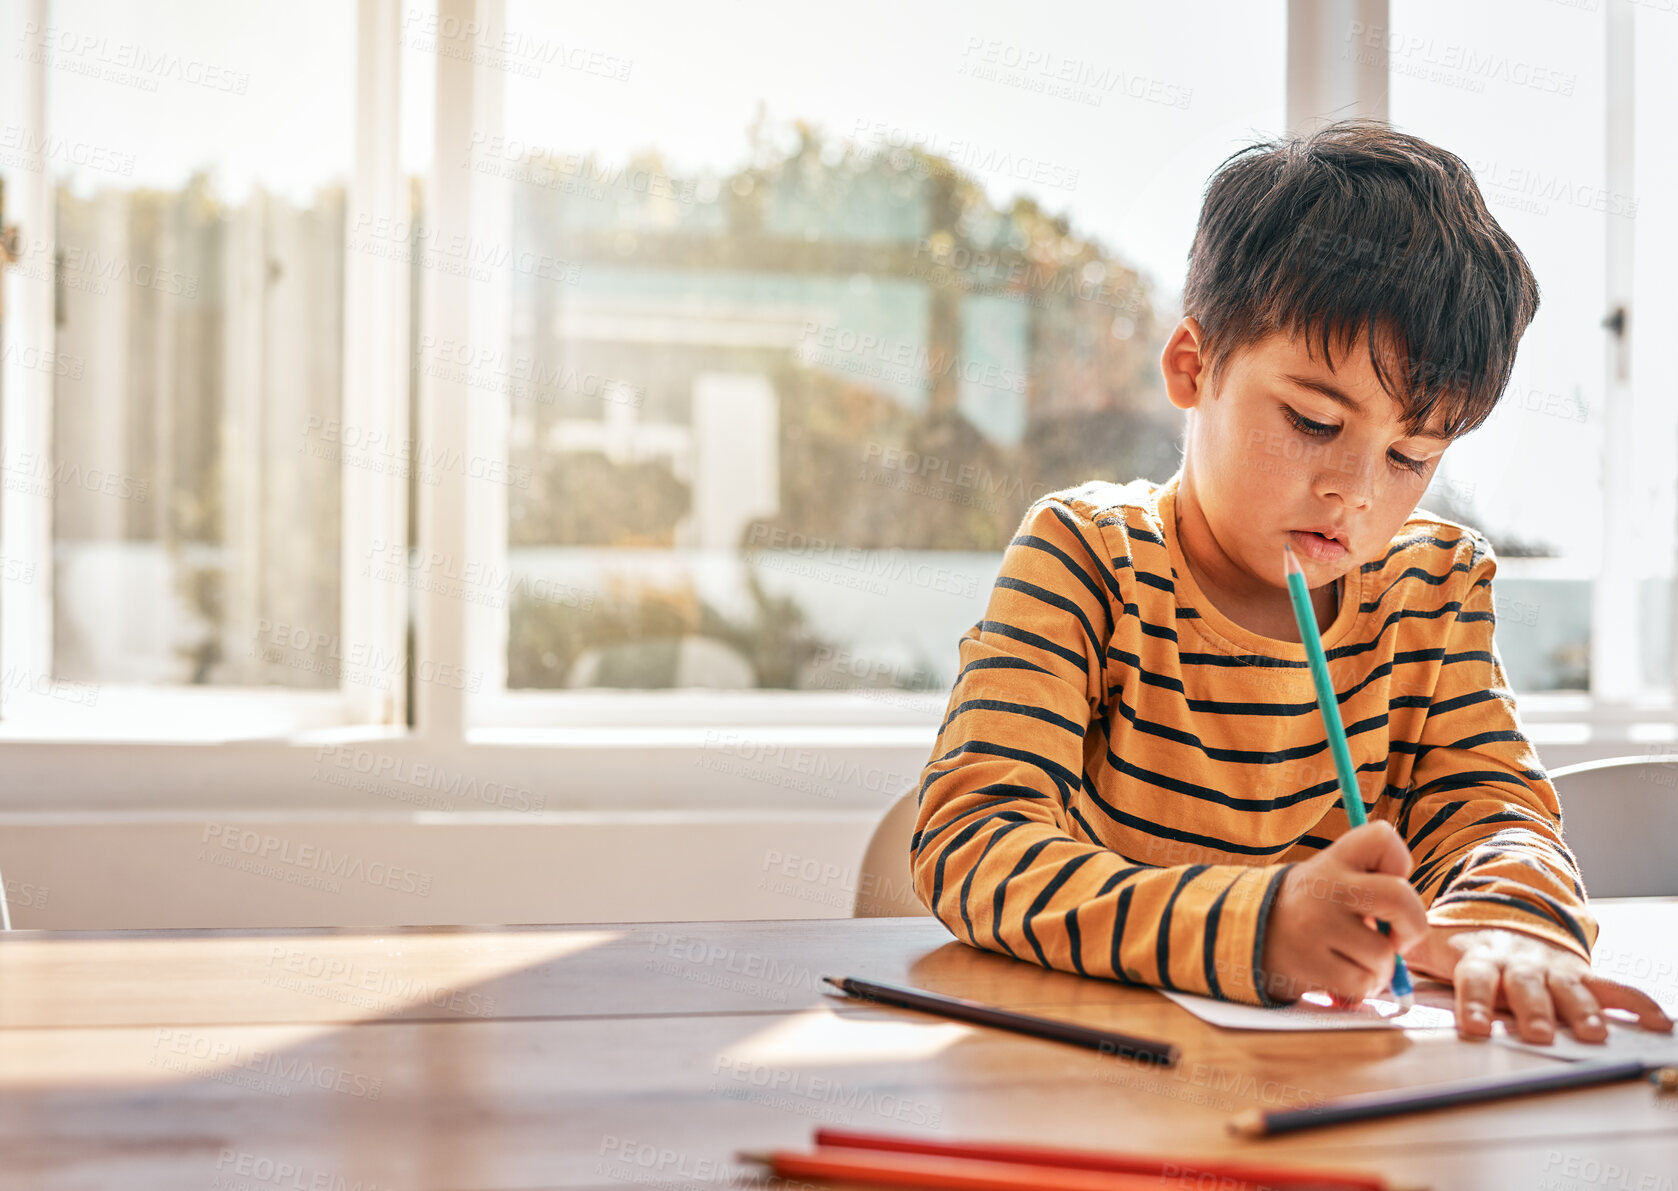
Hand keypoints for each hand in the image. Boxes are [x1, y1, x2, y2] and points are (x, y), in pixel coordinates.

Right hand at [1258, 822, 1428, 1004]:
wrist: (1245, 933)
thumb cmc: (1307, 909)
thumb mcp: (1328, 877)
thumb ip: (1371, 885)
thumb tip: (1411, 926)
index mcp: (1333, 859)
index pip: (1383, 838)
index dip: (1399, 862)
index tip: (1388, 882)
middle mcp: (1325, 887)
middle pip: (1401, 898)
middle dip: (1413, 926)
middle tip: (1398, 938)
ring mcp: (1317, 925)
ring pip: (1383, 954)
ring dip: (1380, 968)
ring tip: (1357, 960)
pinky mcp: (1310, 962)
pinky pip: (1362, 984)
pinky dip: (1361, 988)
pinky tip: (1344, 977)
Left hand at [1406, 926, 1674, 1043]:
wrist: (1506, 910)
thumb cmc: (1463, 940)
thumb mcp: (1429, 941)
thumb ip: (1403, 953)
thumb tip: (1374, 969)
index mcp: (1477, 956)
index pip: (1473, 979)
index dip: (1473, 1002)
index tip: (1473, 1026)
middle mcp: (1517, 962)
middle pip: (1524, 987)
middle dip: (1533, 1010)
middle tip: (1539, 1032)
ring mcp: (1551, 967)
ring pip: (1568, 988)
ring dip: (1582, 1010)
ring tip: (1593, 1033)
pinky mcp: (1578, 971)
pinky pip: (1611, 986)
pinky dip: (1635, 1003)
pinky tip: (1656, 1022)